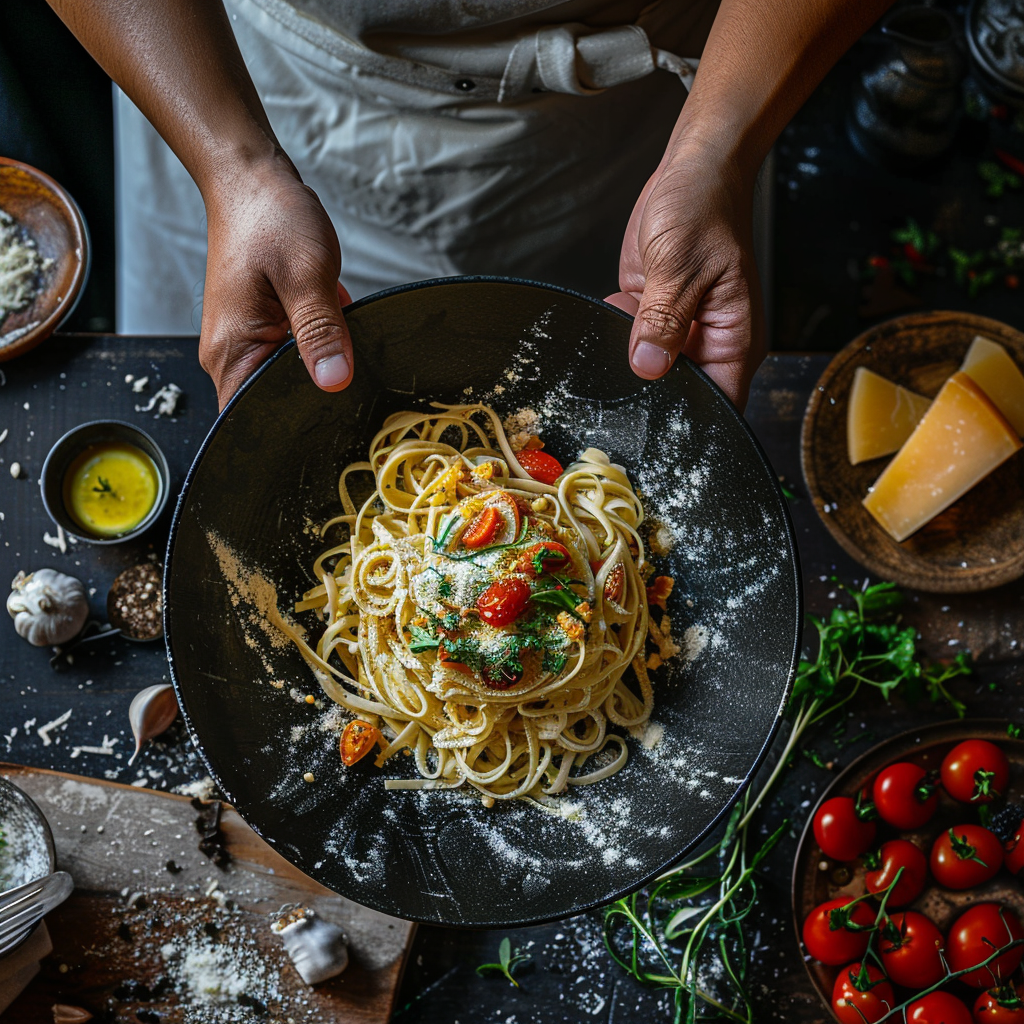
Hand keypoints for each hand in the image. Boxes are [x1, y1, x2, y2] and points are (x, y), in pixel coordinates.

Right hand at [199, 157, 353, 408]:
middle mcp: (231, 354)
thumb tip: (334, 380)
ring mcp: (246, 342)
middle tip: (345, 366)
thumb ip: (321, 331)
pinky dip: (319, 344)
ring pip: (289, 378)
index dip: (293, 423)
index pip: (253, 418)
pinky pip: (294, 355)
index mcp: (232, 351)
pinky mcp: (262, 330)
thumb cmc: (269, 219)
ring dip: (320, 362)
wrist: (253, 181)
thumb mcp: (306, 275)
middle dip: (314, 391)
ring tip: (335, 337)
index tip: (330, 410)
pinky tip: (334, 324)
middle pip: (275, 403)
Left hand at [606, 144, 764, 408]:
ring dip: (626, 356)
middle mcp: (708, 343)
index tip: (654, 421)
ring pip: (647, 370)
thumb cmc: (706, 208)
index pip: (718, 405)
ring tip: (623, 324)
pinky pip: (628, 341)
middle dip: (647, 387)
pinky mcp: (651, 317)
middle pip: (676, 394)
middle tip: (624, 369)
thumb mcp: (681, 265)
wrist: (691, 170)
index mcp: (734, 340)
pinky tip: (616, 305)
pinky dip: (614, 331)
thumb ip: (663, 320)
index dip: (687, 419)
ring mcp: (678, 332)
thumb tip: (648, 366)